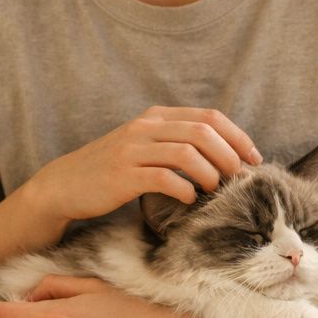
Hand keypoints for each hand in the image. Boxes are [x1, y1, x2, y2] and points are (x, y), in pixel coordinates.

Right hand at [27, 106, 261, 224]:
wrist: (65, 185)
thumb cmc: (111, 171)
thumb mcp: (143, 146)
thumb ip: (175, 143)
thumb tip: (223, 156)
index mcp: (155, 117)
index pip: (209, 117)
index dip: (237, 137)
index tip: (252, 159)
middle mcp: (145, 127)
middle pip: (203, 132)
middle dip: (229, 156)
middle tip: (237, 179)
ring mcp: (133, 150)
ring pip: (188, 152)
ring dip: (210, 173)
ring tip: (214, 189)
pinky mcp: (123, 175)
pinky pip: (166, 178)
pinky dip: (185, 190)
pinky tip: (188, 200)